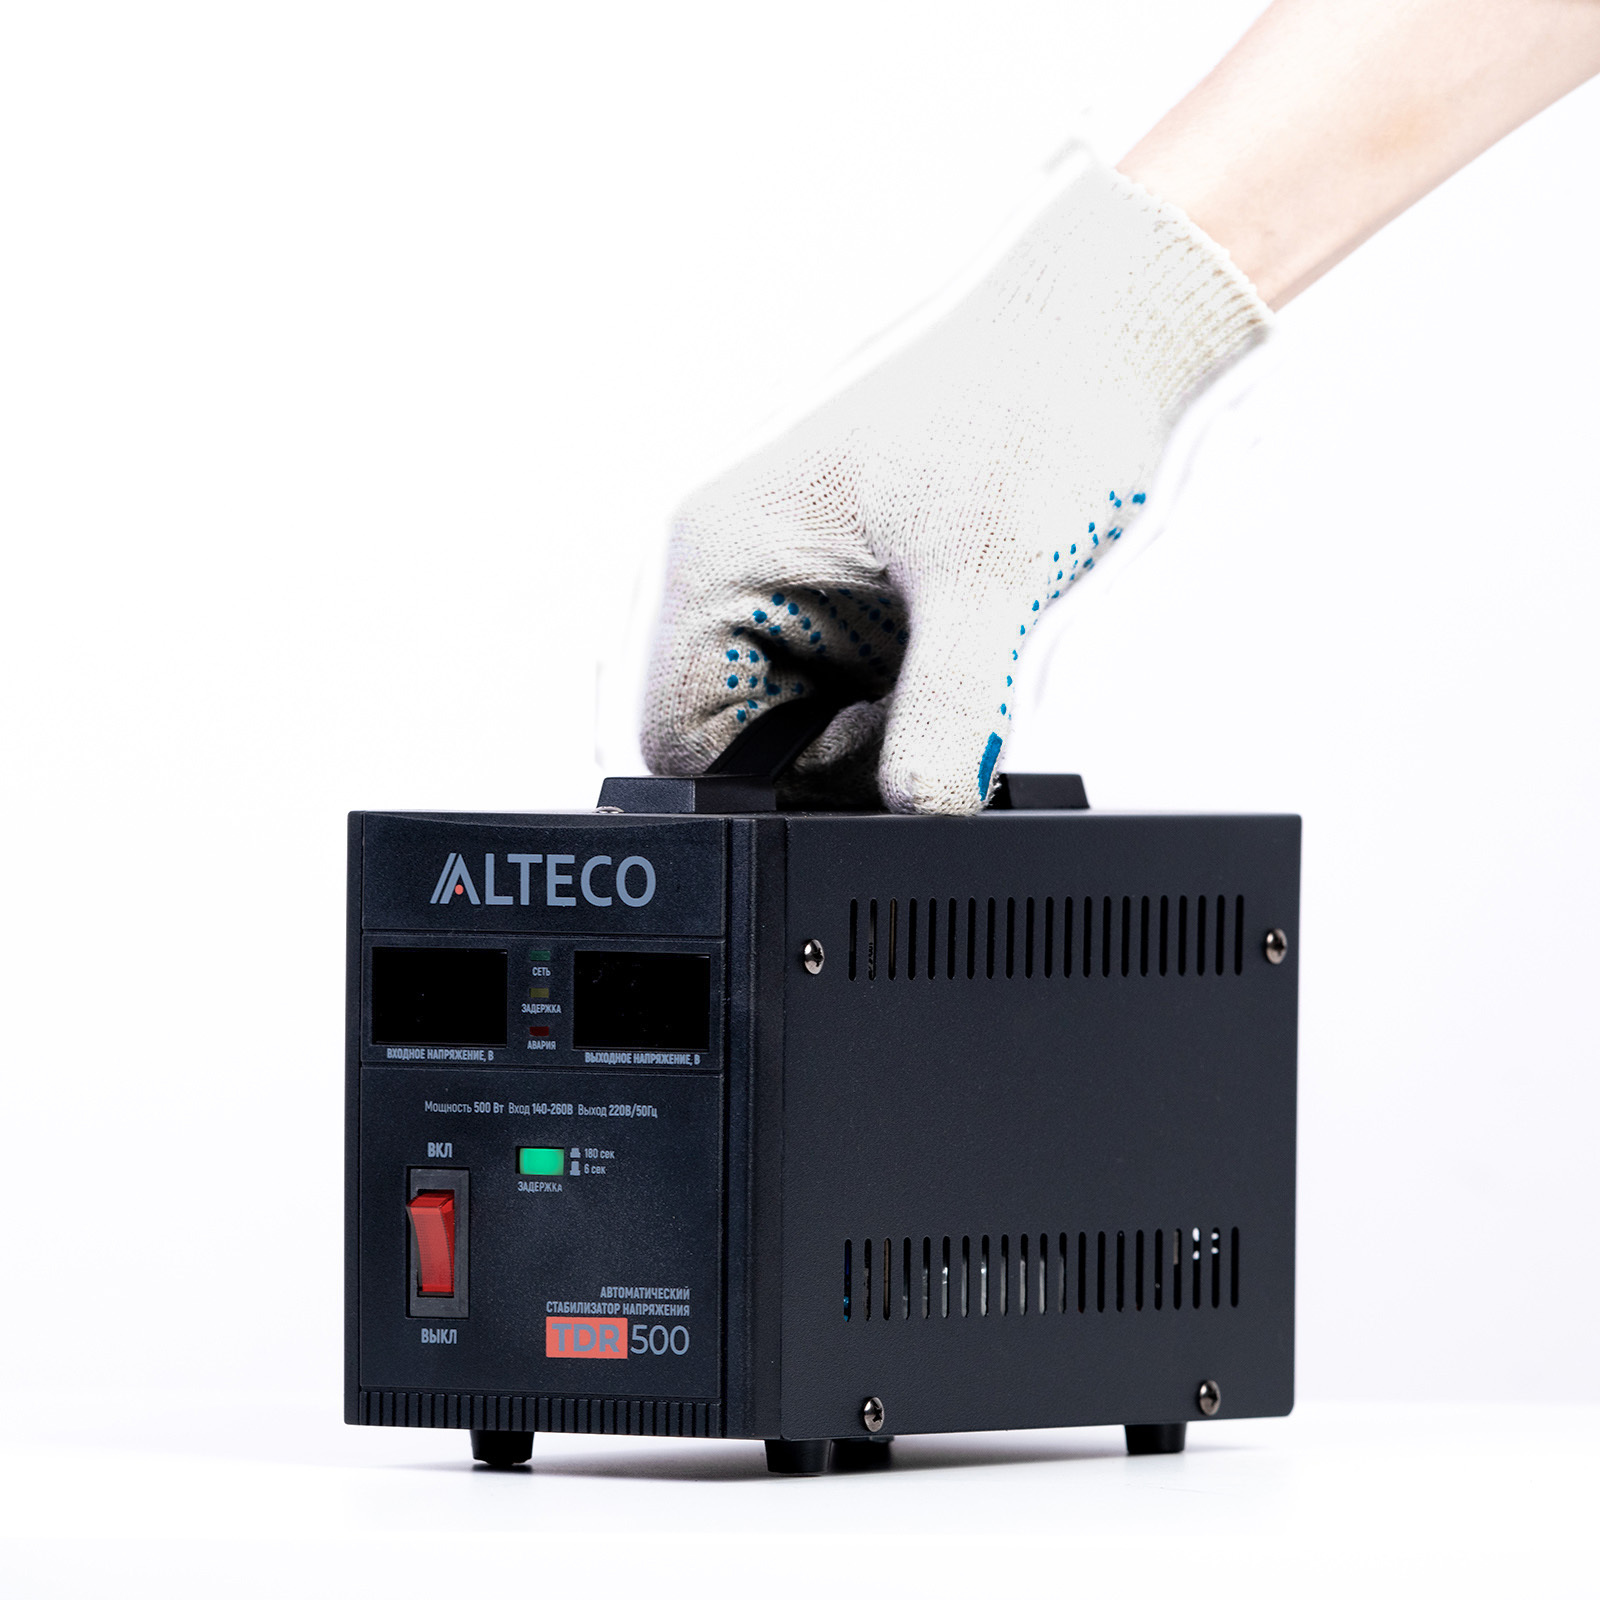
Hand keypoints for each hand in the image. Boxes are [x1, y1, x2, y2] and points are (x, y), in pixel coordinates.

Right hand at [642, 155, 1269, 813]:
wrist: (1102, 346)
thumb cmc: (1028, 411)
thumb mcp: (988, 576)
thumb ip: (950, 710)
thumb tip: (921, 814)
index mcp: (721, 556)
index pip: (680, 737)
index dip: (775, 777)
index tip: (877, 747)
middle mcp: (741, 574)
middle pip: (748, 745)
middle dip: (841, 753)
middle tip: (933, 701)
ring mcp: (796, 590)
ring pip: (810, 731)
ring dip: (887, 726)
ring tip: (959, 650)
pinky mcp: (851, 604)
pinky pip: (859, 699)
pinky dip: (915, 704)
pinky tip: (963, 645)